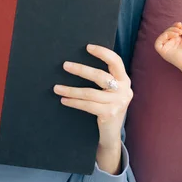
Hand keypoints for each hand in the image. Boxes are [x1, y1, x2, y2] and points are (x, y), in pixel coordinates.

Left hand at [53, 44, 132, 172]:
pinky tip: (64, 100)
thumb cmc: (107, 108)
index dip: (103, 53)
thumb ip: (104, 80)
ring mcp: (118, 103)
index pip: (116, 61)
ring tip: (57, 88)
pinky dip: (73, 102)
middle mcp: (124, 90)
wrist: (111, 134)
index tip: (88, 47)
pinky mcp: (110, 114)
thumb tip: (79, 64)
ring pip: (90, 92)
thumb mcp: (110, 92)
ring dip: (71, 90)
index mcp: (124, 80)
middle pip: (100, 76)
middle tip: (65, 65)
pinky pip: (87, 105)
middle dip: (81, 70)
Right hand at [154, 22, 181, 71]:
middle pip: (167, 32)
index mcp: (176, 42)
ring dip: (170, 31)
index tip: (180, 24)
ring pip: (162, 36)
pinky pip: (158, 42)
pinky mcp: (162, 51)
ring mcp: (166, 48)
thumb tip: (179, 26)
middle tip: (180, 30)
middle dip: (173, 28)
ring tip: (178, 33)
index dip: (174, 26)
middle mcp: (170, 45)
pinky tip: (173, 36)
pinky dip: (164, 36)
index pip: (172, 32)